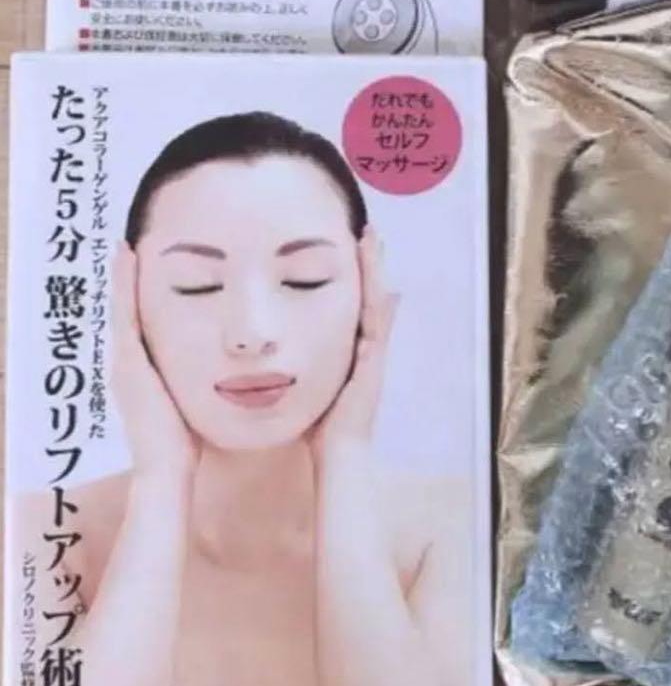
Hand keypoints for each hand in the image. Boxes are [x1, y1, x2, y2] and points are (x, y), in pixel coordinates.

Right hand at [111, 243, 198, 485]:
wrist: (169, 467)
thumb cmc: (191, 436)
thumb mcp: (196, 394)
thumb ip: (207, 376)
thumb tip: (231, 358)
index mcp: (148, 367)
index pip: (146, 321)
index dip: (149, 294)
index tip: (157, 263)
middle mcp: (131, 360)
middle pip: (131, 310)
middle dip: (132, 280)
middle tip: (136, 243)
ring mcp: (124, 360)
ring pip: (123, 307)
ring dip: (125, 275)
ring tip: (129, 243)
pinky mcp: (127, 361)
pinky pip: (124, 314)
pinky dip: (124, 286)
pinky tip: (128, 258)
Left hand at [312, 227, 398, 465]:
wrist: (338, 455)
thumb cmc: (317, 425)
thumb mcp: (306, 383)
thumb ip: (298, 364)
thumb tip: (278, 347)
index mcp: (350, 348)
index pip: (354, 301)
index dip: (355, 273)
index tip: (349, 243)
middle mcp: (366, 346)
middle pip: (370, 294)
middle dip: (369, 263)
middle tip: (366, 231)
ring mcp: (372, 353)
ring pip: (376, 302)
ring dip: (375, 271)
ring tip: (371, 240)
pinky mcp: (372, 363)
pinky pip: (377, 325)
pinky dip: (377, 301)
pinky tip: (378, 280)